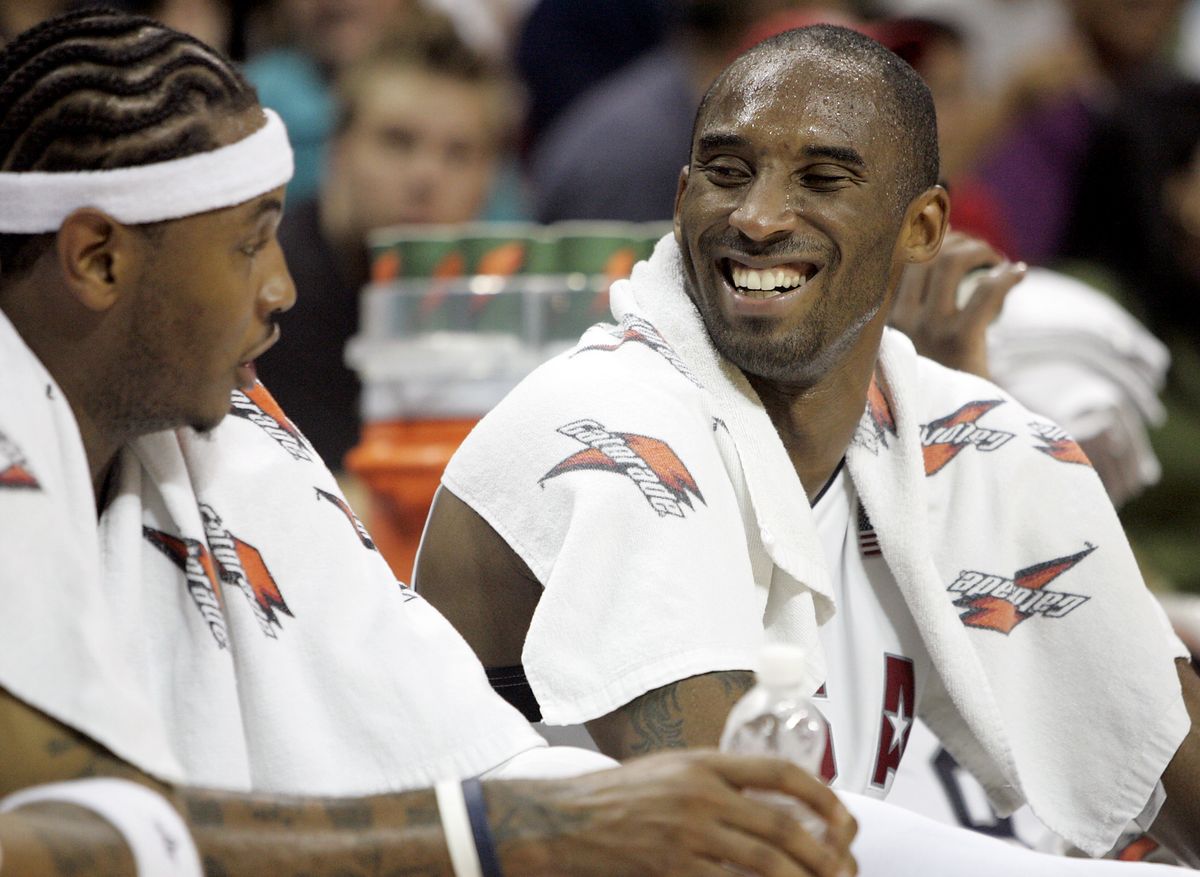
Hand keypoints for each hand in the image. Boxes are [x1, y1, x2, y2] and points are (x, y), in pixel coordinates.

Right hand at [490, 749, 856, 875]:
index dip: (822, 797)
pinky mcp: (672, 869)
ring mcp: (687, 835)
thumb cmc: (617, 797)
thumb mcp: (671, 770)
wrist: (562, 820)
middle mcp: (700, 795)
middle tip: (845, 868)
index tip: (844, 819)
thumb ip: (717, 780)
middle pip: (782, 826)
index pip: (779, 772)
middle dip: (824, 853)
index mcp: (704, 763)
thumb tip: (772, 802)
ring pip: (766, 863)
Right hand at [890, 231, 1025, 377]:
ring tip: (996, 261)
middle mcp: (899, 321)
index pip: (896, 259)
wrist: (946, 435)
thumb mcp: (909, 351)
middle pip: (923, 255)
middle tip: (980, 252)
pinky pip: (984, 292)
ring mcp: (927, 330)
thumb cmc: (933, 390)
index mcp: (883, 321)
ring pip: (949, 264)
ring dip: (978, 251)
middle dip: (956, 241)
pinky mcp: (958, 340)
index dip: (924, 238)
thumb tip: (936, 278)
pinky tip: (1019, 274)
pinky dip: (1006, 276)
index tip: (948, 238)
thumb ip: (911, 319)